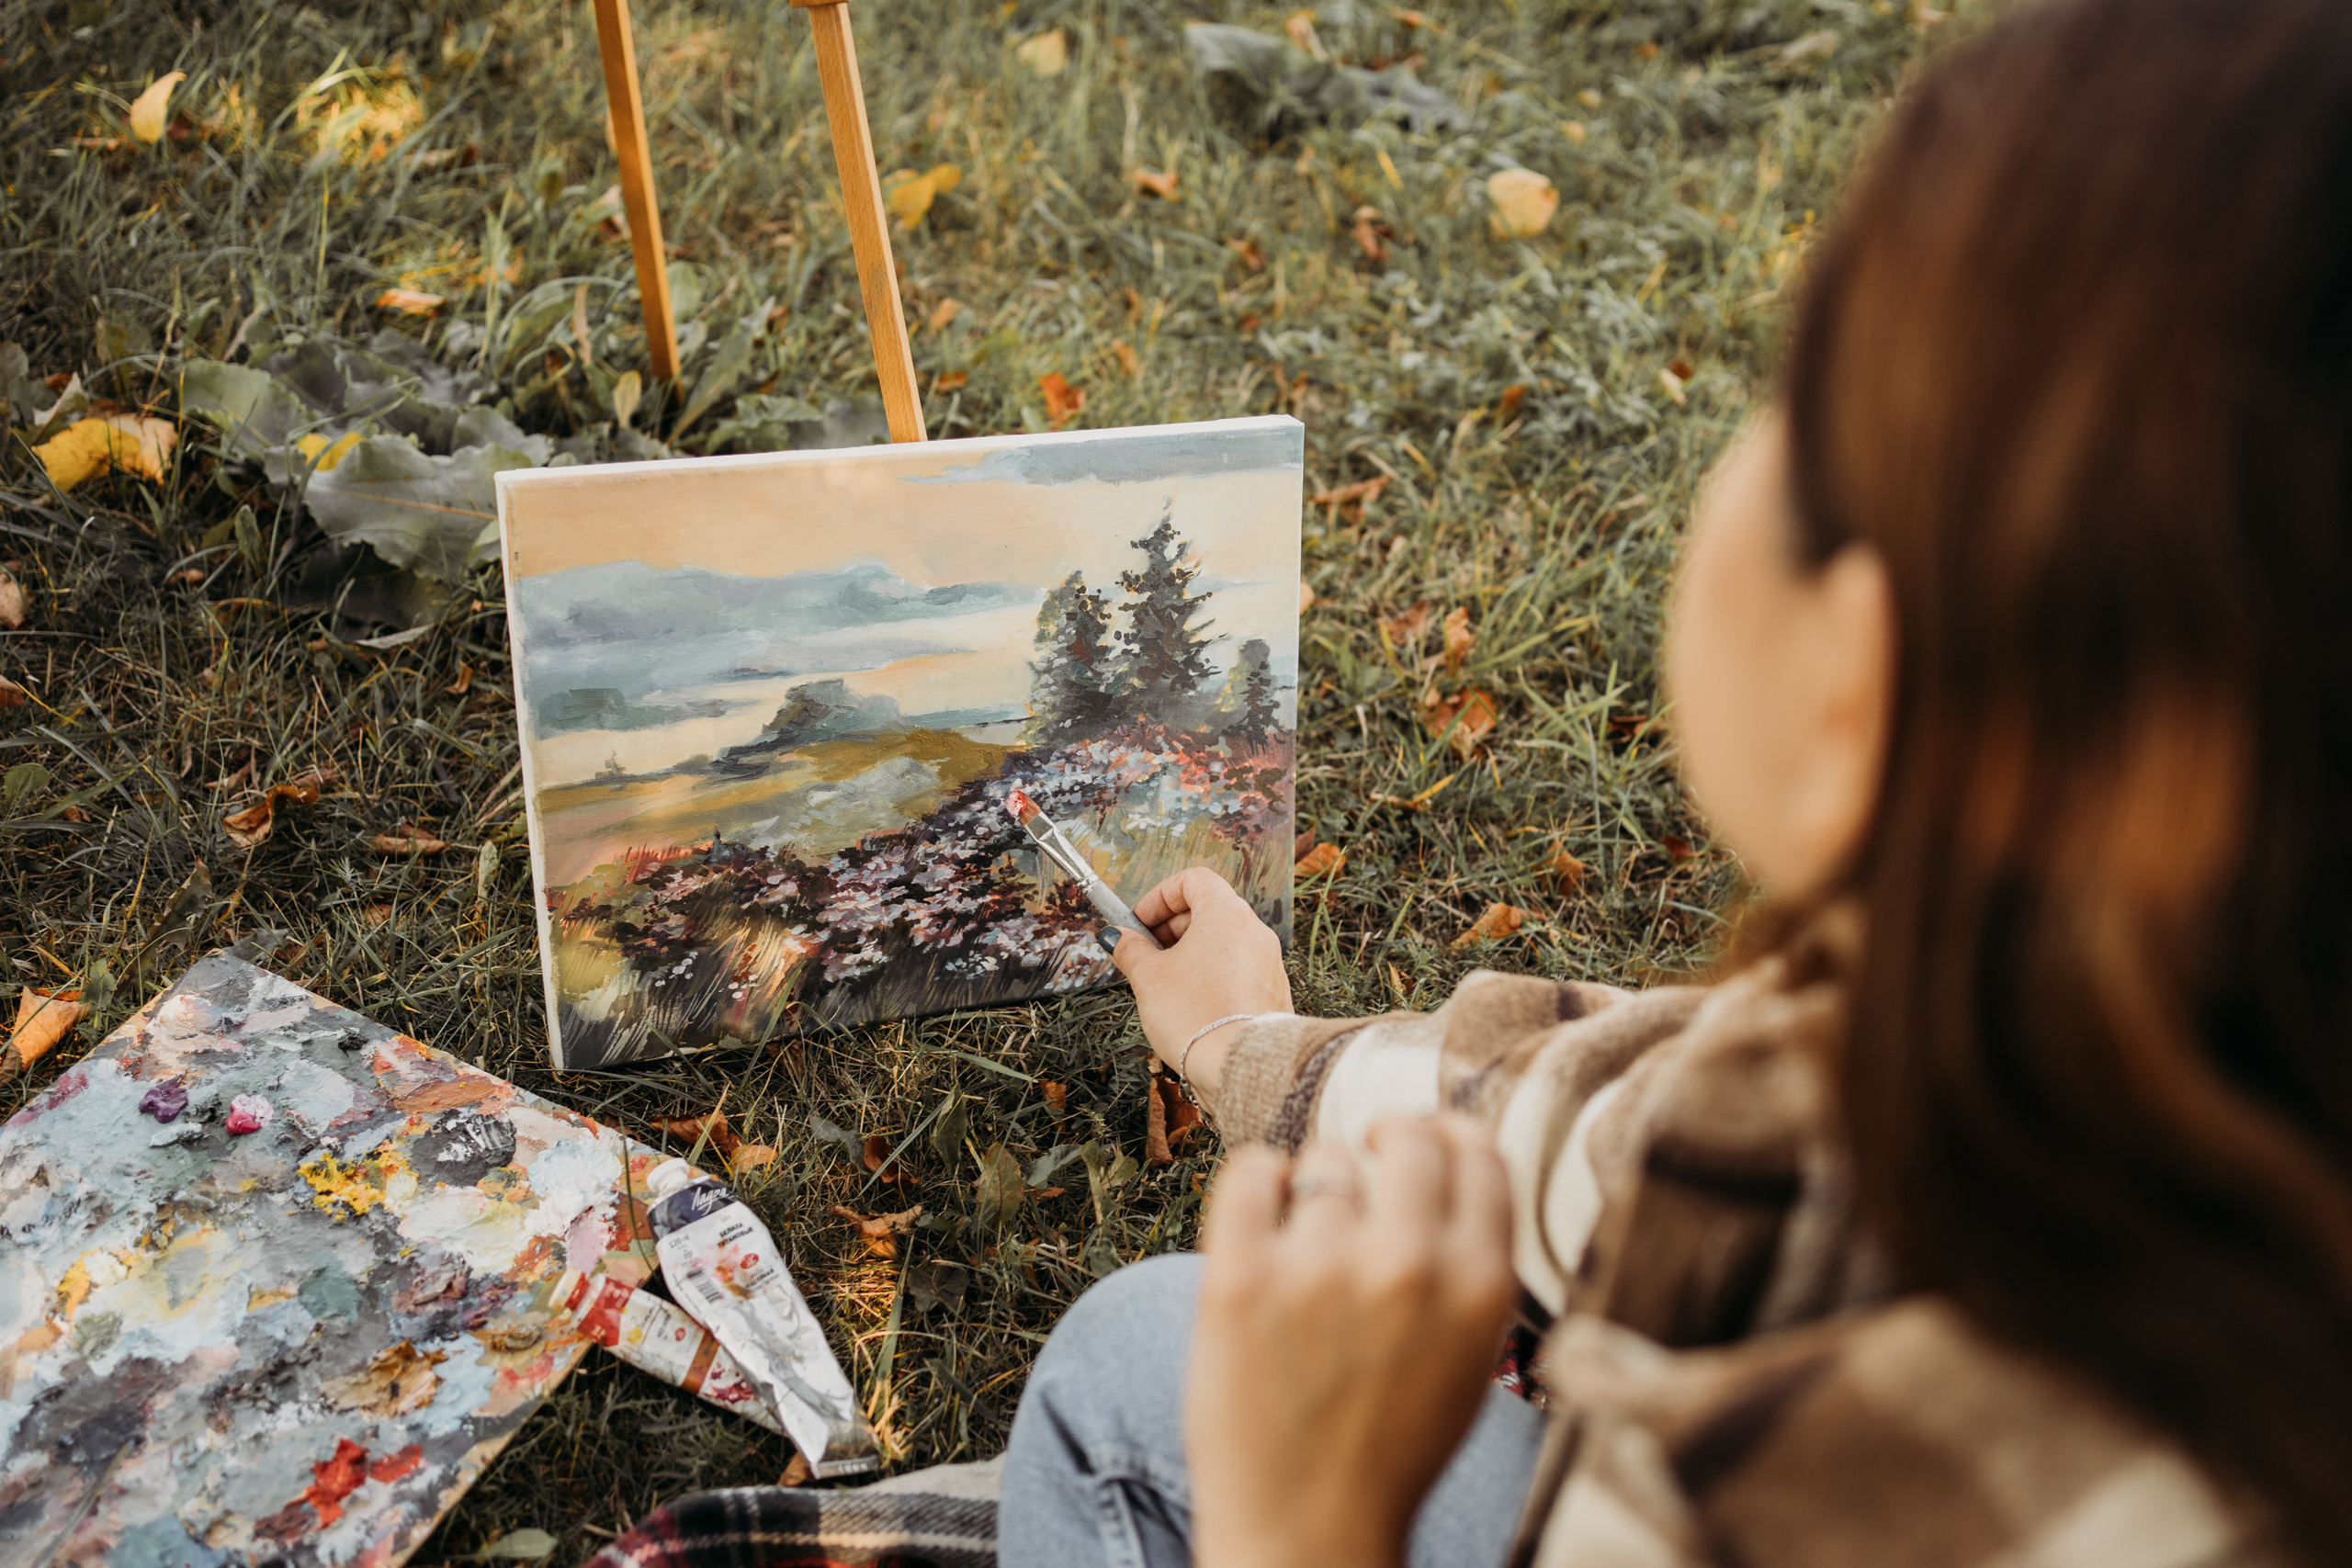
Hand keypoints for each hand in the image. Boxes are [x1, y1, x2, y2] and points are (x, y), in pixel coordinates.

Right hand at [1110, 867, 1290, 1103]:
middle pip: (1209, 909)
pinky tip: (1190, 1003)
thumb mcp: (1149, 977)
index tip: (1140, 922)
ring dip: (1190, 953)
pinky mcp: (1271, 992)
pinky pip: (1237, 970)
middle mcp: (1254, 931)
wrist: (1239, 1065)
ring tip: (1164, 983)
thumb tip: (1117, 937)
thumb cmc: (1195, 1014)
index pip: (1194, 879)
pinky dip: (1211, 975)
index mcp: (1226, 914)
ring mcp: (1268, 962)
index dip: (1160, 896)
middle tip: (1145, 953)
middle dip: (1171, 927)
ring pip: (1223, 942)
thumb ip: (1130, 949)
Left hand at [1185, 1117, 1518, 1567]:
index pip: (1478, 1153)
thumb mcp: (1466, 1356)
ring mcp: (1321, 1269)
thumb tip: (1444, 1154)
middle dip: (1384, 1140)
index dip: (1447, 1135)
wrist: (1308, 1532)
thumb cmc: (1388, 1445)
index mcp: (1479, 1287)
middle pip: (1405, 1136)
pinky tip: (1260, 1220)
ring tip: (1306, 1251)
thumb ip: (1466, 1262)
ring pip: (1323, 1161)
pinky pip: (1251, 1171)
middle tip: (1360, 1164)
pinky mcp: (1238, 1278)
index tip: (1419, 1143)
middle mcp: (1409, 1266)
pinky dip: (1256, 1183)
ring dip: (1315, 1190)